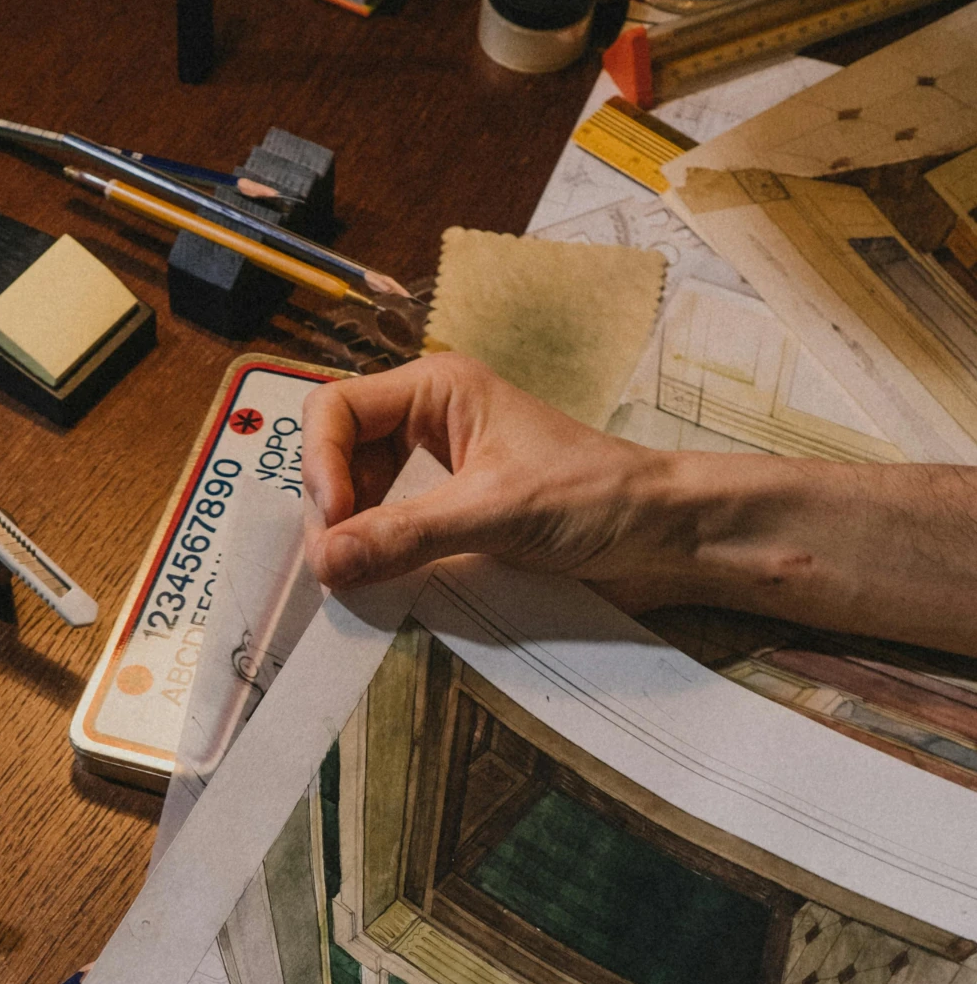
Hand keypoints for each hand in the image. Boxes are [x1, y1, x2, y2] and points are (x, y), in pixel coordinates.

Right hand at [301, 353, 677, 601]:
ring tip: (358, 584)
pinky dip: (377, 566)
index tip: (336, 525)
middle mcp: (429, 429)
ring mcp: (439, 479)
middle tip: (340, 569)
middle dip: (332, 512)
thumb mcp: (496, 512)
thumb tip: (328, 561)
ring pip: (360, 505)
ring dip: (351, 543)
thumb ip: (408, 536)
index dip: (321, 466)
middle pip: (338, 461)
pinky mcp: (452, 525)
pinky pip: (390, 541)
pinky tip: (383, 590)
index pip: (337, 411)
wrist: (663, 539)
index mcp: (437, 393)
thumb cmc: (598, 497)